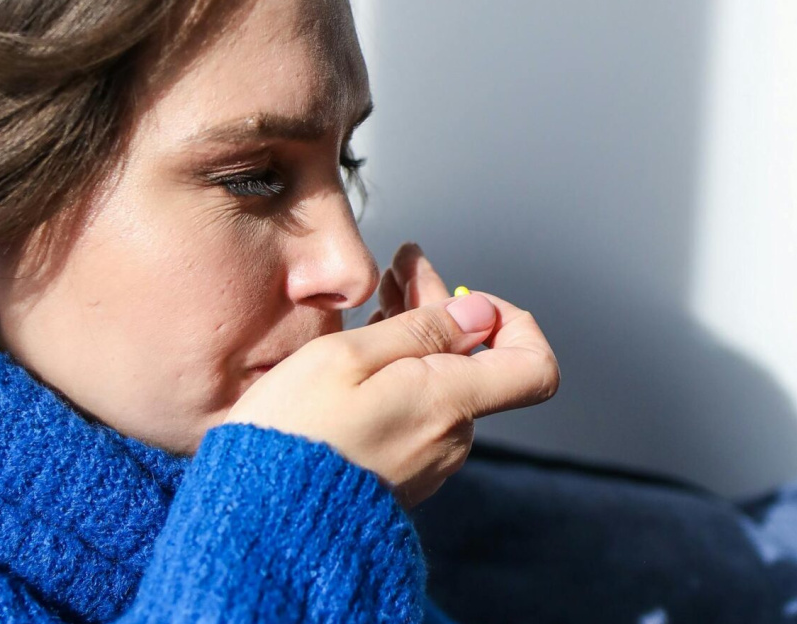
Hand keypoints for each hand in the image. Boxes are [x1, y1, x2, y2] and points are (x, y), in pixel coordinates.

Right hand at [225, 243, 560, 507]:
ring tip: (381, 297)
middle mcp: (449, 439)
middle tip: (401, 268)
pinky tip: (368, 349)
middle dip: (442, 310)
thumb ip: (420, 330)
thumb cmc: (293, 436)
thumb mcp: (347, 358)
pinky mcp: (400, 472)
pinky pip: (417, 411)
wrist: (261, 518)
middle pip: (475, 363)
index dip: (514, 322)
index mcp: (446, 405)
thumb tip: (478, 313)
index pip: (536, 367)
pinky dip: (400, 372)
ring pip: (442, 383)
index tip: (468, 300)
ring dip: (417, 336)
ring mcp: (426, 461)